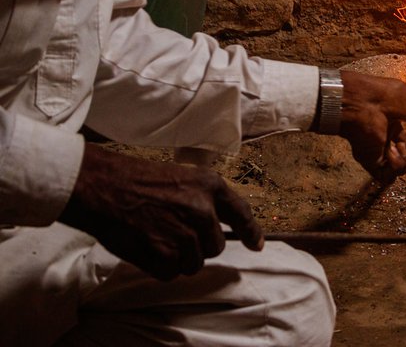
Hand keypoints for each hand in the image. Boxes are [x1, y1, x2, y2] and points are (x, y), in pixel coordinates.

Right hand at [59, 143, 263, 280]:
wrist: (103, 186)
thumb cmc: (137, 179)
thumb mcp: (182, 177)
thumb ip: (204, 200)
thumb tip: (216, 227)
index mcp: (211, 187)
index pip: (242, 214)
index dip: (251, 233)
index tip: (256, 245)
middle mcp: (203, 211)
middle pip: (216, 247)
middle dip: (198, 245)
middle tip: (173, 231)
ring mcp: (185, 234)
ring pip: (194, 263)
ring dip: (177, 257)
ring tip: (155, 235)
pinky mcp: (165, 254)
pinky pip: (171, 273)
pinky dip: (159, 267)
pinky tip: (146, 247)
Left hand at [338, 70, 405, 182]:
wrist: (362, 103)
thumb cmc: (385, 97)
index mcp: (395, 121)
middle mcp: (387, 135)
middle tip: (403, 140)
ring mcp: (379, 149)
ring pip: (400, 167)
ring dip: (403, 160)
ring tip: (395, 146)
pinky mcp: (371, 161)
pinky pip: (386, 177)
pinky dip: (393, 169)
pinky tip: (389, 154)